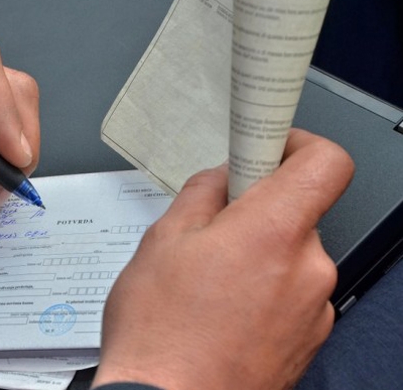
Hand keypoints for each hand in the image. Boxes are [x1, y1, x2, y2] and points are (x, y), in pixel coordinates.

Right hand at [91, 129, 353, 389]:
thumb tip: (222, 179)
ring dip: (260, 254)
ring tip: (210, 279)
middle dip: (259, 210)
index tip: (272, 147)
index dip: (299, 145)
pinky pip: (293, 294)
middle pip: (300, 212)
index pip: (326, 163)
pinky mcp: (308, 340)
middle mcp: (308, 269)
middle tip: (215, 225)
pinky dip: (265, 290)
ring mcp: (313, 309)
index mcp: (273, 232)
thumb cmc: (159, 333)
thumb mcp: (162, 241)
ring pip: (293, 255)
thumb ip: (203, 195)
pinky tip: (222, 309)